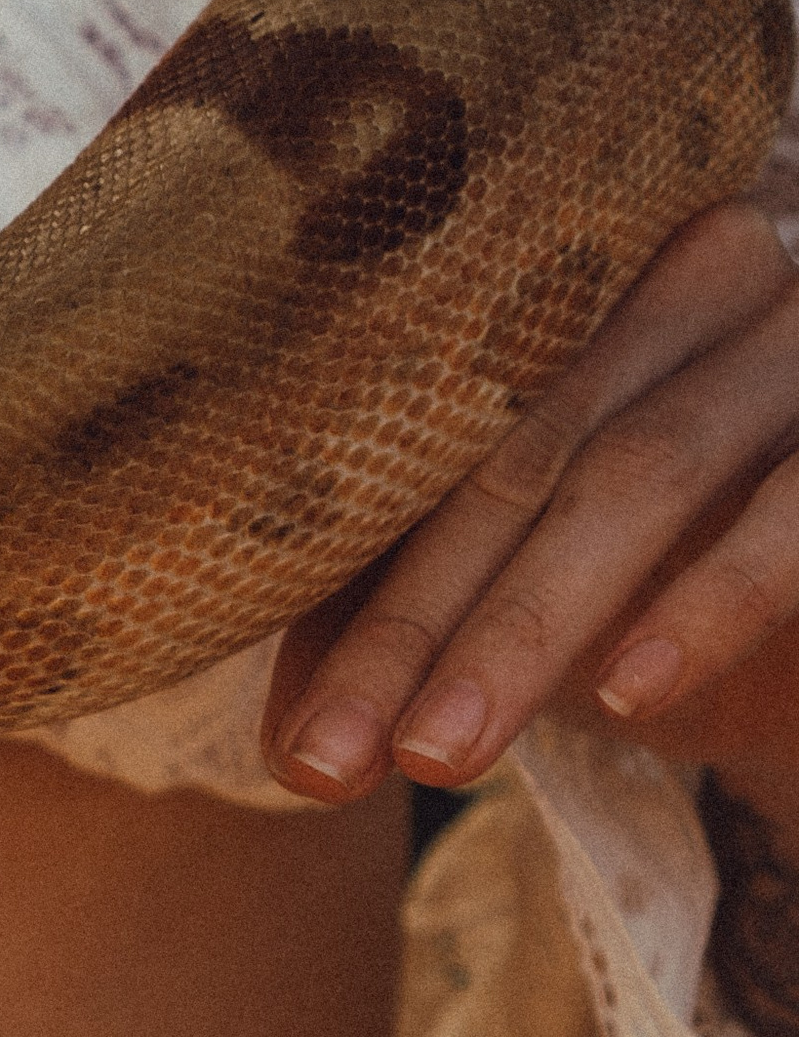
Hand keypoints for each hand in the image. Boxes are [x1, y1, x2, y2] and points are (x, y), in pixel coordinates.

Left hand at [263, 200, 798, 807]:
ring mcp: (783, 340)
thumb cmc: (658, 574)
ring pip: (638, 472)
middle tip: (329, 761)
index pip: (421, 433)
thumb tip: (296, 743)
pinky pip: (792, 510)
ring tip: (437, 752)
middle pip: (510, 453)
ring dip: (527, 626)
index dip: (339, 583)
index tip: (288, 739)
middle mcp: (677, 275)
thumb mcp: (519, 586)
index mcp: (563, 283)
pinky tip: (629, 689)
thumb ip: (405, 618)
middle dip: (409, 625)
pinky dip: (710, 600)